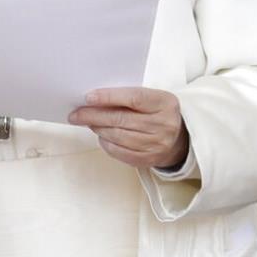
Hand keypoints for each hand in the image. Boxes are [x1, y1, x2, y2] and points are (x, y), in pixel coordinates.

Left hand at [68, 87, 189, 168]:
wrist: (181, 137)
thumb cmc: (157, 112)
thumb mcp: (151, 98)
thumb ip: (126, 96)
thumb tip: (92, 99)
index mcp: (164, 103)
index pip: (133, 98)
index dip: (109, 97)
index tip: (88, 97)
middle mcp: (163, 125)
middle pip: (121, 119)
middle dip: (93, 116)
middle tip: (75, 114)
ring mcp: (157, 144)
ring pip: (118, 136)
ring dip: (98, 128)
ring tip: (87, 122)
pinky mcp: (150, 159)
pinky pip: (121, 152)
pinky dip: (106, 143)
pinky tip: (101, 136)